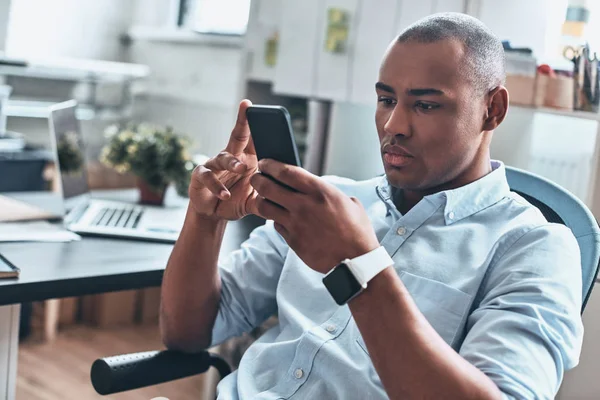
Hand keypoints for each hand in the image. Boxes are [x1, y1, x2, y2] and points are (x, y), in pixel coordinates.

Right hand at [188, 100, 259, 220]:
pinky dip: (217, 186)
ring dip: (233, 162)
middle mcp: (231, 156)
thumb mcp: (254, 200)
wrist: (214, 214)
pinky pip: (208, 176)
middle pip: (238, 135)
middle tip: (248, 108)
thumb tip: (284, 195)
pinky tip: (225, 194)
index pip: (255, 138)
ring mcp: (215, 164)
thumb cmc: (236, 200)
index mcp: (247, 158)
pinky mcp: (200, 176)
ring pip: (224, 157)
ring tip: (242, 168)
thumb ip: (267, 197)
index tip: (264, 109)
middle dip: (243, 121)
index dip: (259, 124)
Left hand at [250, 159, 379, 272]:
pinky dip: (276, 220)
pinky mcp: (293, 241)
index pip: (285, 172)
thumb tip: (318, 190)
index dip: (270, 165)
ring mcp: (295, 224)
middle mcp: (303, 206)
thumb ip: (329, 193)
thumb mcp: (349, 203)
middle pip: (267, 187)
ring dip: (261, 200)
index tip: (265, 163)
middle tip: (256, 178)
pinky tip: (281, 218)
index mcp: (319, 191)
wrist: (356, 261)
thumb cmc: (357, 231)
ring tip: (263, 198)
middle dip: (257, 180)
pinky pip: (276, 226)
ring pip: (265, 207)